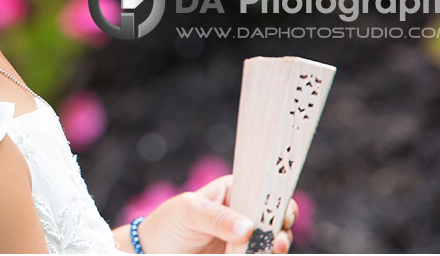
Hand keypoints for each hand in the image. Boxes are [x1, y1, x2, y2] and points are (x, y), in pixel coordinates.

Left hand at [135, 175, 296, 253]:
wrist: (157, 253)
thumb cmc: (170, 224)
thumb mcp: (188, 212)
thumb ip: (215, 217)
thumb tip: (247, 227)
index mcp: (234, 192)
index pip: (263, 189)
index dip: (277, 198)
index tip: (282, 211)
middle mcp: (245, 214)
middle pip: (276, 218)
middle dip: (283, 226)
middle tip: (278, 237)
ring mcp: (246, 239)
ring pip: (273, 242)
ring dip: (276, 246)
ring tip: (273, 249)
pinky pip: (261, 255)